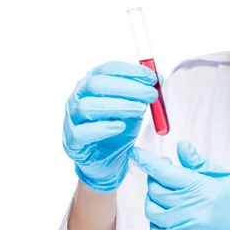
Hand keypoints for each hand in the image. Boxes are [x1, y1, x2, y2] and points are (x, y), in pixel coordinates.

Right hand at [62, 61, 160, 191]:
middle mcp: (78, 97)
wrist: (109, 160)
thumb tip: (158, 78)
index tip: (151, 77)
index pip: (107, 69)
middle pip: (96, 84)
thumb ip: (143, 93)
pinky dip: (102, 128)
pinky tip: (120, 127)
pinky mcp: (72, 141)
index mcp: (93, 83)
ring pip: (87, 106)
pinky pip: (82, 132)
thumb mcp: (135, 107)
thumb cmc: (119, 128)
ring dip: (117, 106)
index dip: (130, 71)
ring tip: (140, 110)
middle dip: (127, 87)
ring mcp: (72, 118)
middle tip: (151, 94)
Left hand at [129, 141, 229, 229]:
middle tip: (164, 172)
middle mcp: (193, 210)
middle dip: (155, 178)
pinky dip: (158, 220)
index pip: (165, 172)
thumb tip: (181, 148)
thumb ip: (200, 164)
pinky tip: (169, 212)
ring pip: (153, 211)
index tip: (136, 154)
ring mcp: (188, 229)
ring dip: (154, 199)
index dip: (147, 161)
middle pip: (155, 191)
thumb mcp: (225, 178)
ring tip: (167, 193)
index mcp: (203, 189)